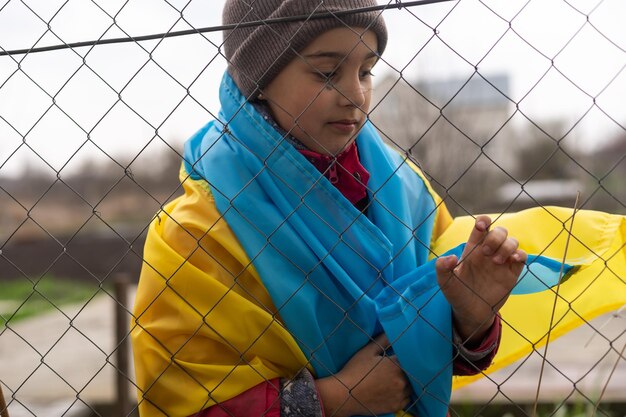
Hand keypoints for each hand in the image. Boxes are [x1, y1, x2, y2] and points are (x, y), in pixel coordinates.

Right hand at [316, 334, 410, 416]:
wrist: (345, 395)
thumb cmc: (355, 371)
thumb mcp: (367, 351)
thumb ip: (383, 340)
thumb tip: (392, 331)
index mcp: (396, 366)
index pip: (408, 359)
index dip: (404, 358)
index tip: (398, 358)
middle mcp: (402, 381)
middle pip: (411, 373)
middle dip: (404, 370)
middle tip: (393, 369)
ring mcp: (400, 395)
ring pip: (410, 387)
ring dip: (405, 383)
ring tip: (393, 380)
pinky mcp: (396, 406)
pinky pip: (406, 400)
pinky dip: (402, 395)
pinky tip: (393, 391)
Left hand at [436, 215, 526, 344]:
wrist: (471, 313)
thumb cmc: (457, 294)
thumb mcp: (445, 282)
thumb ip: (442, 268)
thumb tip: (451, 257)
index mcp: (472, 249)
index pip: (481, 227)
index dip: (483, 221)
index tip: (481, 226)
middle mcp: (488, 252)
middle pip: (500, 231)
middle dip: (495, 236)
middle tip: (485, 252)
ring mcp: (501, 261)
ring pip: (512, 241)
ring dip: (507, 246)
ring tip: (496, 261)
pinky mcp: (512, 272)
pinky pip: (522, 256)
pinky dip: (520, 254)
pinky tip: (513, 260)